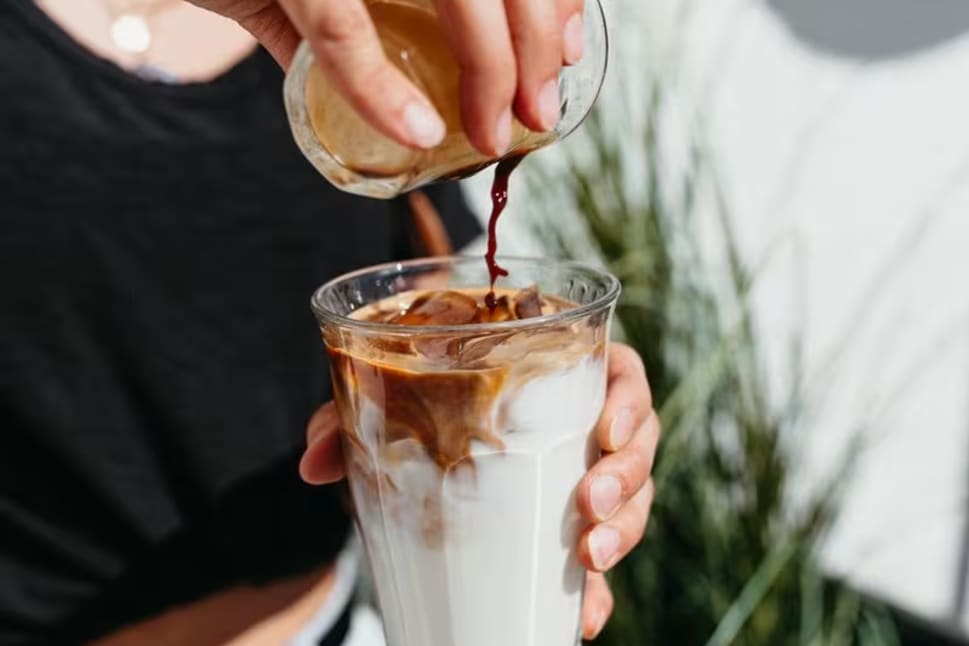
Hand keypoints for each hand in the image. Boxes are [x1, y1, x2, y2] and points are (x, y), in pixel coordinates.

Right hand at [189, 0, 586, 154]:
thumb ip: (336, 21)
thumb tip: (385, 94)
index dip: (553, 0)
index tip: (566, 57)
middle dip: (535, 46)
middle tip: (535, 116)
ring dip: (493, 66)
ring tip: (494, 134)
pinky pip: (340, 24)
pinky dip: (381, 87)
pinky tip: (418, 135)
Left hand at [299, 342, 657, 640]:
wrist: (416, 452)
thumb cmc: (419, 409)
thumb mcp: (387, 407)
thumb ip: (345, 422)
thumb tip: (311, 463)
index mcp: (562, 375)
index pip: (622, 374)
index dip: (631, 400)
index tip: (608, 429)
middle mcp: (584, 428)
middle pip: (637, 445)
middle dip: (627, 477)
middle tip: (591, 503)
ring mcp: (583, 481)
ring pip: (634, 502)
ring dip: (623, 530)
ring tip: (590, 558)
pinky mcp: (574, 534)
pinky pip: (602, 562)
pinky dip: (594, 593)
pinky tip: (582, 618)